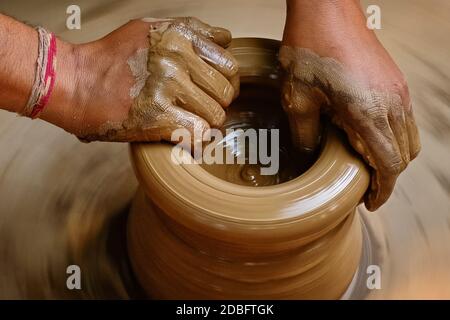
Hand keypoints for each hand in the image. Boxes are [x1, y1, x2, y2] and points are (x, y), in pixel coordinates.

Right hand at [63, 17, 237, 142]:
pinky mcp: (158, 117)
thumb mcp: (149, 29)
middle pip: (226, 92)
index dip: (225, 81)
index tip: (213, 90)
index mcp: (179, 36)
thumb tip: (224, 40)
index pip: (229, 63)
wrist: (74, 83)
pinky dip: (196, 141)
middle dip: (217, 104)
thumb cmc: (110, 58)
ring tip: (191, 123)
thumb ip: (190, 31)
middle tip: (201, 110)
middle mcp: (177, 59)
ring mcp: (168, 88)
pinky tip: (185, 138)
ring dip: (206, 124)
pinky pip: (199, 135)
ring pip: (216, 116)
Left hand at [280, 0, 419, 210]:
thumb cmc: (310, 50)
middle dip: (387, 177)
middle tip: (365, 188)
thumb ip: (305, 135)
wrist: (326, 11)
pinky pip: (404, 120)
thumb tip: (309, 156)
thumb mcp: (297, 99)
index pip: (389, 165)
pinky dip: (393, 137)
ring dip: (392, 157)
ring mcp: (398, 91)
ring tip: (367, 165)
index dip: (382, 190)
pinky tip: (369, 137)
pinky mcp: (395, 82)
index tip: (370, 203)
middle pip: (404, 156)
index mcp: (369, 114)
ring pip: (408, 138)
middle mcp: (392, 105)